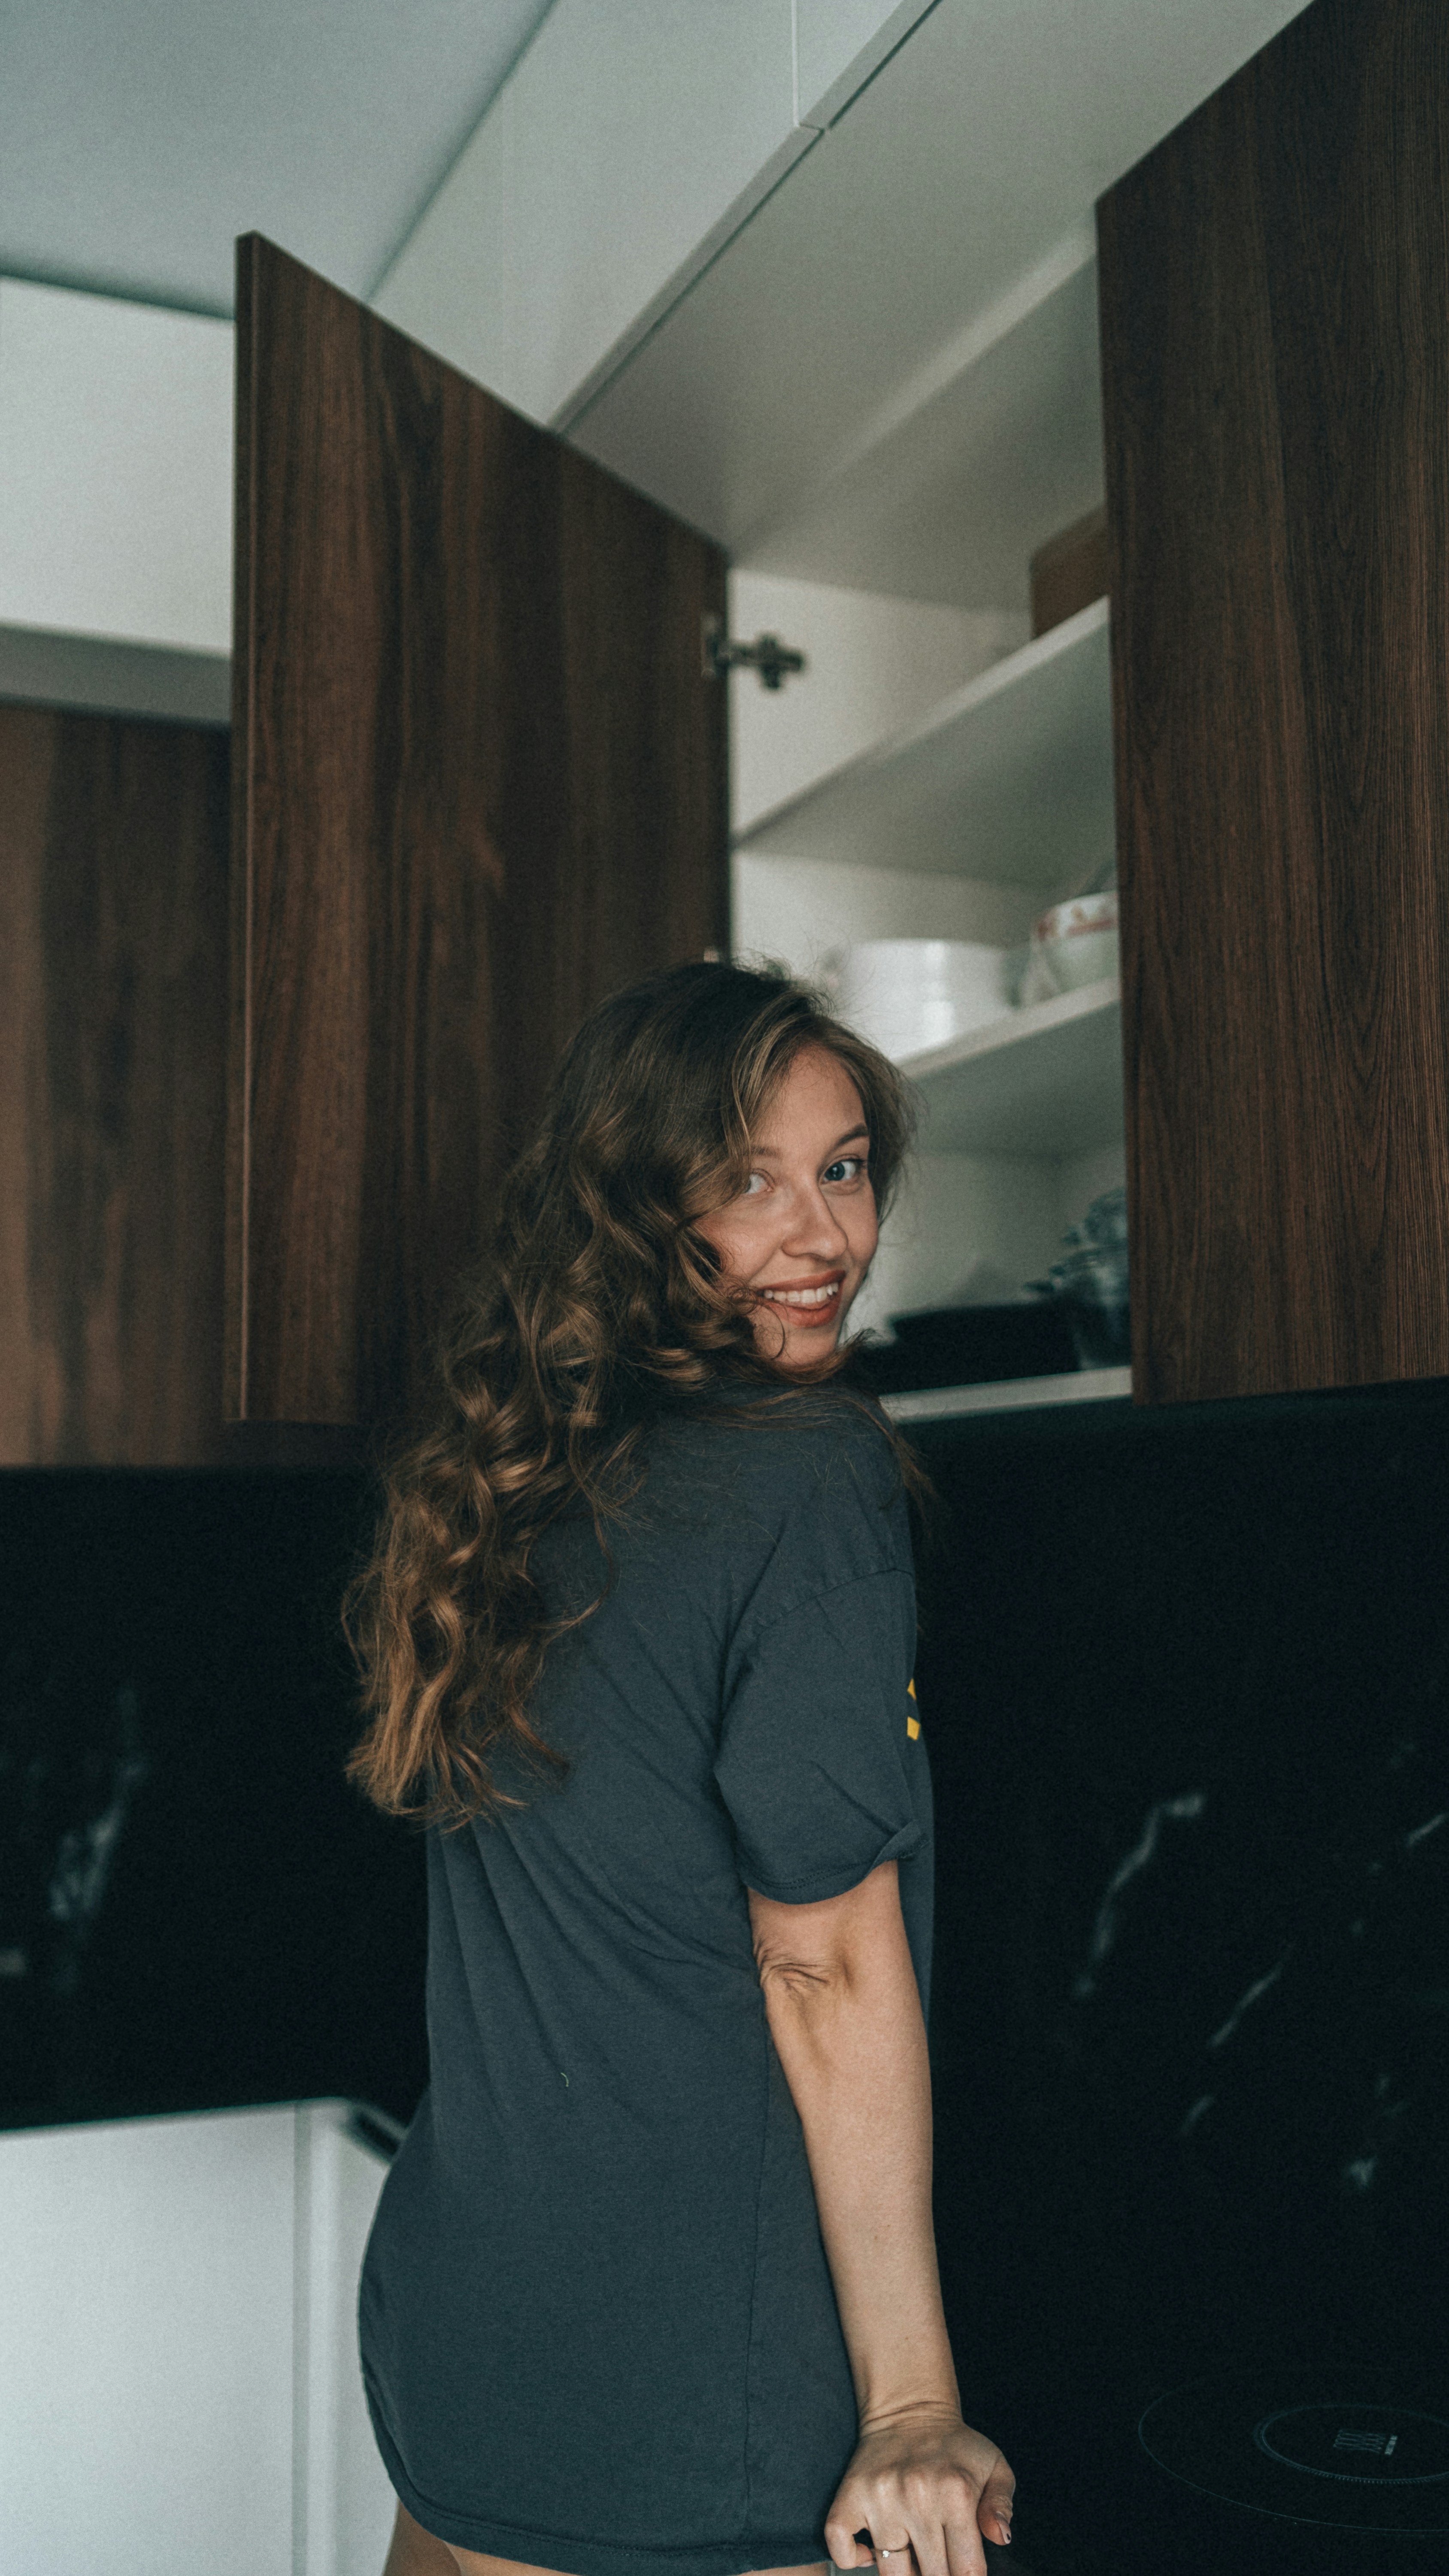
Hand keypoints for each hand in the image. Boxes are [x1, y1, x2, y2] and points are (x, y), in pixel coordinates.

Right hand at [824, 2404, 1014, 2575]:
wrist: (909, 2410)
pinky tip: (873, 2552)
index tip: (964, 2570)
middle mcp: (917, 2496)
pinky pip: (841, 2550)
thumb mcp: (994, 2467)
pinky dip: (854, 2560)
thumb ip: (1002, 2505)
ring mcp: (879, 2499)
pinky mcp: (848, 2498)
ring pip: (891, 2574)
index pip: (967, 2572)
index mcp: (956, 2493)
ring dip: (905, 2574)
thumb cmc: (956, 2447)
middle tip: (940, 2562)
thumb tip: (1000, 2537)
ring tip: (915, 2557)